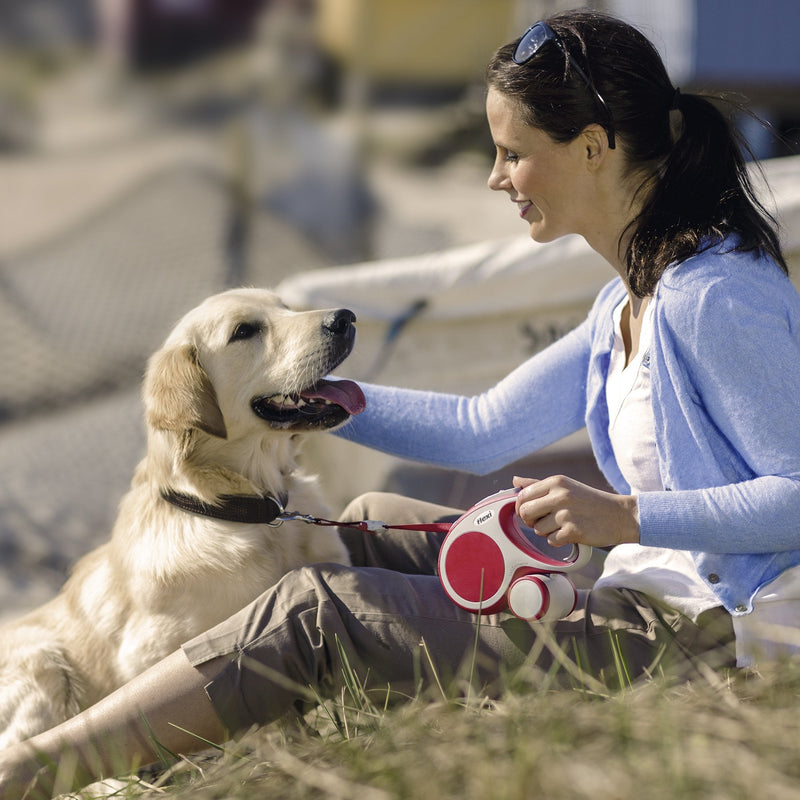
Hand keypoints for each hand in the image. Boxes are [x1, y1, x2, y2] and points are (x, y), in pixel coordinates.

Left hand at [513, 475, 638, 548]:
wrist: (619, 515)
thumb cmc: (589, 501)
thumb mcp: (565, 486)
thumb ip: (537, 484)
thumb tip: (515, 480)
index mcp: (555, 482)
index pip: (522, 496)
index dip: (522, 507)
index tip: (532, 512)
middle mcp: (560, 495)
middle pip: (525, 513)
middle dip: (530, 521)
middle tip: (544, 521)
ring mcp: (566, 513)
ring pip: (537, 529)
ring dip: (547, 532)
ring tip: (562, 526)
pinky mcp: (573, 531)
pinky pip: (551, 541)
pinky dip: (558, 540)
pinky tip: (570, 533)